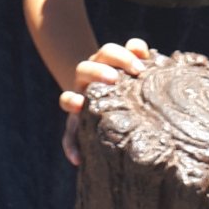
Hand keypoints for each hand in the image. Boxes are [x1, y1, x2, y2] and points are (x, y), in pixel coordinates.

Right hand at [59, 39, 152, 163]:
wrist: (101, 93)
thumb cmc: (125, 82)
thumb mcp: (130, 67)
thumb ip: (135, 55)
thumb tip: (142, 50)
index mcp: (102, 64)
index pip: (107, 53)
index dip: (122, 56)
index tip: (140, 68)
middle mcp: (85, 81)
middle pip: (83, 68)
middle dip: (97, 72)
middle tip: (114, 78)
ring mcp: (77, 102)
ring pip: (66, 98)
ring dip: (73, 100)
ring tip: (81, 105)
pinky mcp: (74, 125)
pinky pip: (68, 136)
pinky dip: (70, 146)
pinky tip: (77, 158)